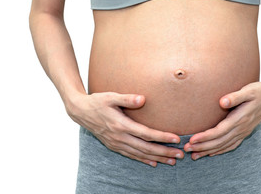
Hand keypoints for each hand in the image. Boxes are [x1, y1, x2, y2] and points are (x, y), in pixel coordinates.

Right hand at [66, 92, 183, 166]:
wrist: (80, 111)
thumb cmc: (97, 101)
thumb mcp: (110, 96)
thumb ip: (127, 98)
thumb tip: (142, 99)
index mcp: (121, 125)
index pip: (146, 134)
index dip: (162, 137)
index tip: (176, 139)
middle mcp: (120, 137)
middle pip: (146, 148)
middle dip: (164, 152)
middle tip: (180, 155)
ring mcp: (116, 143)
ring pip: (140, 154)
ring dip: (157, 158)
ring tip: (172, 161)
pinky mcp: (114, 146)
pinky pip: (131, 155)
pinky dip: (143, 160)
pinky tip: (154, 163)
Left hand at [183, 82, 260, 159]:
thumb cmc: (260, 91)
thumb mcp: (250, 90)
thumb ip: (236, 96)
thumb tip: (222, 102)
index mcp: (240, 119)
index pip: (219, 131)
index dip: (205, 137)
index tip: (192, 140)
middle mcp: (241, 128)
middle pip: (219, 142)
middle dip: (202, 147)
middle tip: (186, 149)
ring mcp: (243, 132)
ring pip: (223, 146)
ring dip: (208, 151)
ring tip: (193, 155)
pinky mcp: (244, 133)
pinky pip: (230, 145)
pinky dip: (219, 151)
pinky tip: (210, 154)